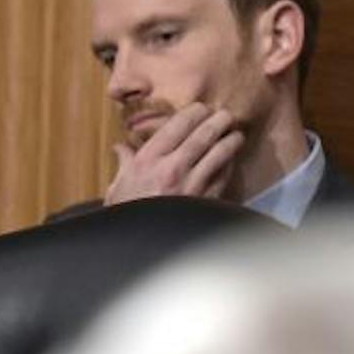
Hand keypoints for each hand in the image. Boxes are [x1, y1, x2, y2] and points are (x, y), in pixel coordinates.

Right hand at [104, 102, 243, 204]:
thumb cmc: (125, 214)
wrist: (137, 245)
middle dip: (219, 120)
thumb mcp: (118, 186)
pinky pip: (224, 175)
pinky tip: (231, 161)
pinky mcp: (205, 201)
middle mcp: (172, 168)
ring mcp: (192, 185)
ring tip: (236, 135)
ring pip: (220, 152)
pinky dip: (229, 165)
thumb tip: (120, 146)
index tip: (201, 108)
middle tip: (225, 115)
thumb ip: (124, 162)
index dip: (194, 111)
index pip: (178, 124)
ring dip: (231, 140)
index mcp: (148, 159)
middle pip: (204, 133)